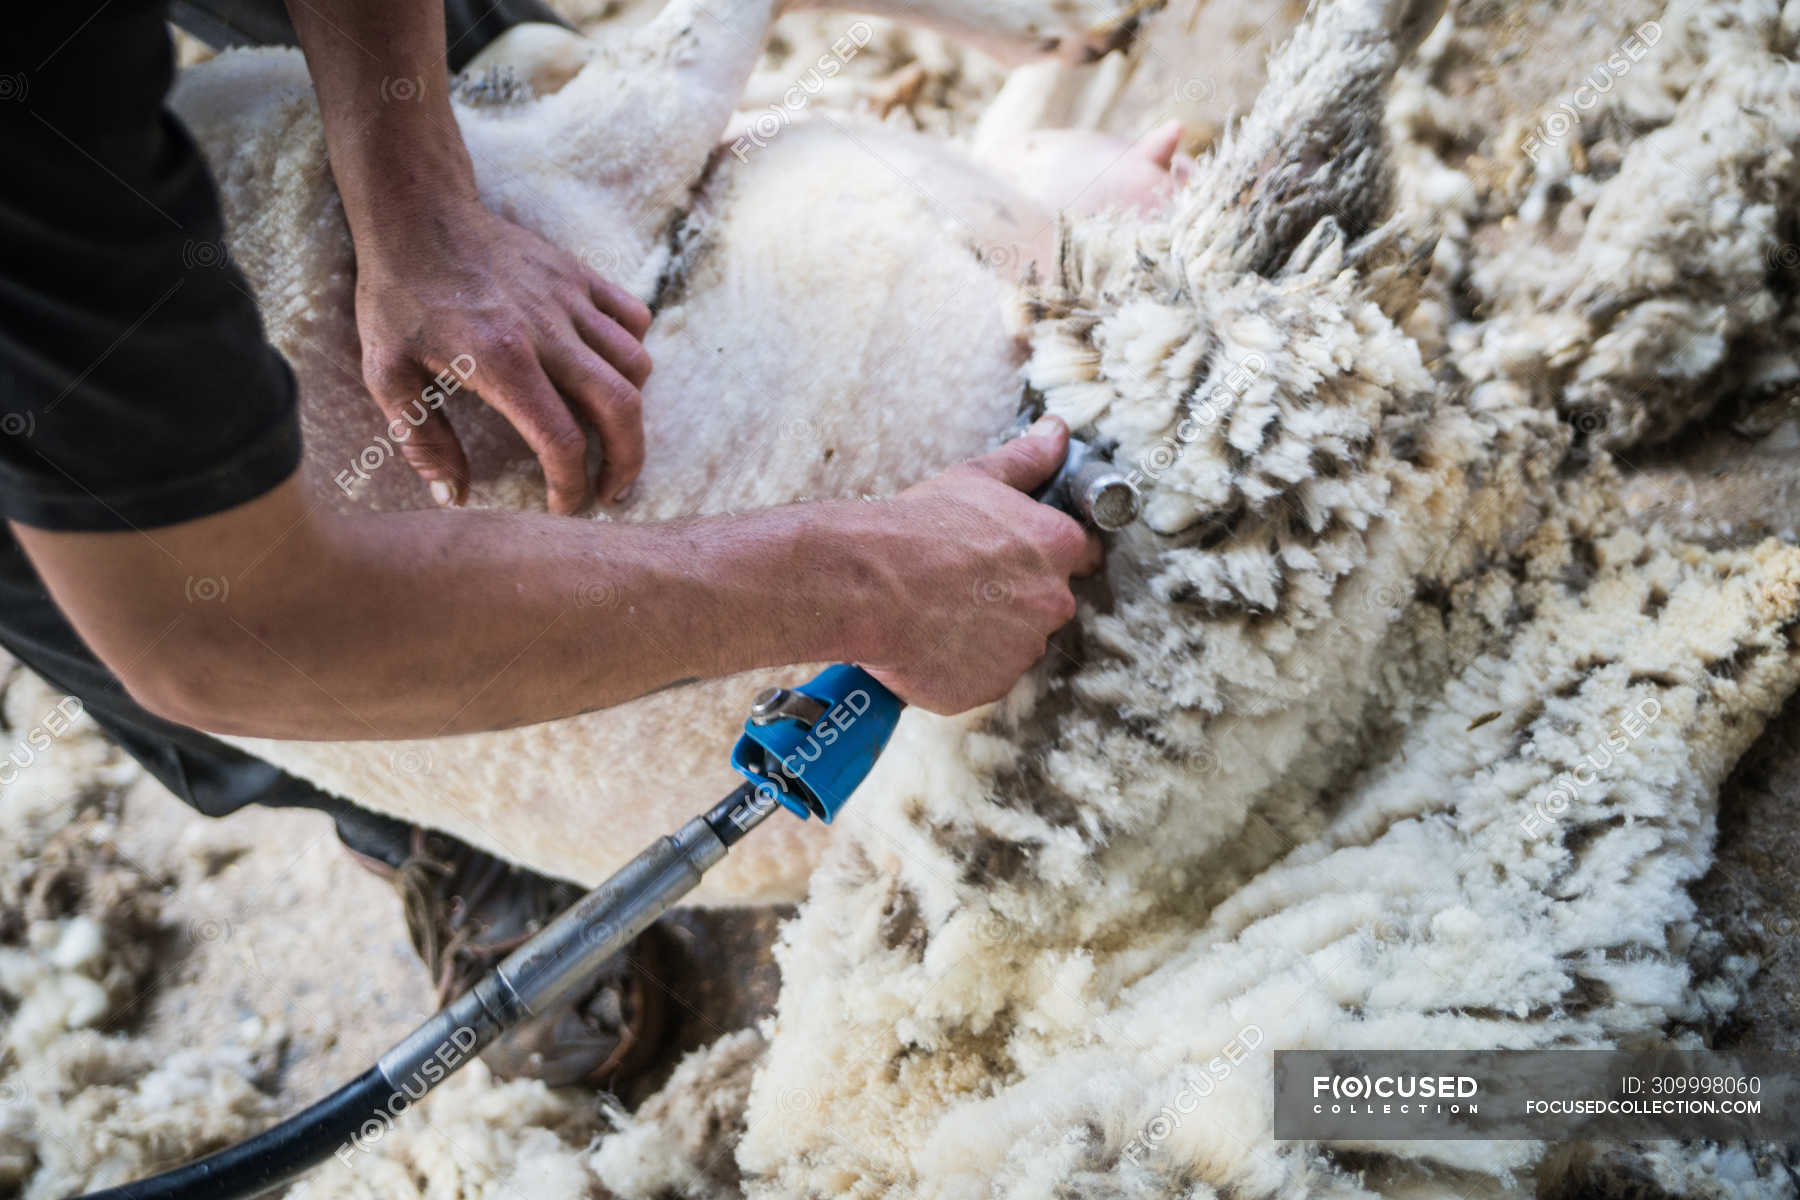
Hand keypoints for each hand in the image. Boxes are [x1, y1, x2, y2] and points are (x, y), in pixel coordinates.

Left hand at [354, 199, 652, 512]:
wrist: (416, 213)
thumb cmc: (398, 296)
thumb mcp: (386, 373)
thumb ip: (422, 440)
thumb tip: (454, 497)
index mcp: (502, 360)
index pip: (561, 440)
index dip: (570, 486)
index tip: (562, 506)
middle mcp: (548, 330)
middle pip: (621, 408)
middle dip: (627, 461)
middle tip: (612, 490)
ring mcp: (570, 299)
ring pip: (635, 365)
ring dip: (631, 409)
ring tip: (609, 434)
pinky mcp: (580, 275)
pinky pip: (632, 318)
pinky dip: (631, 351)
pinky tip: (606, 371)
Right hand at [854, 416, 1103, 713]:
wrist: (866, 583)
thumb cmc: (918, 527)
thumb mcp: (976, 478)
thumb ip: (1027, 460)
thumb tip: (1056, 432)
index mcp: (1057, 548)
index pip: (1081, 555)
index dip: (1044, 554)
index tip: (1015, 555)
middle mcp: (1052, 603)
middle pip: (1045, 603)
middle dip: (1014, 596)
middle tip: (962, 581)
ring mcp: (1022, 651)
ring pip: (1012, 643)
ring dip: (987, 632)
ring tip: (939, 610)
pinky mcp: (988, 686)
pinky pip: (980, 676)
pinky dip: (959, 664)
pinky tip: (929, 639)